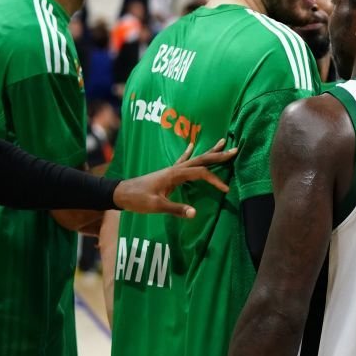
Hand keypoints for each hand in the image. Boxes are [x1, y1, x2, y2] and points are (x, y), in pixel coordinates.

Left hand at [112, 139, 236, 217]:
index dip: (215, 180)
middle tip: (235, 150)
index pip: (201, 174)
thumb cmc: (137, 199)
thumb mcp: (156, 206)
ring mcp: (172, 169)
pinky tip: (192, 144)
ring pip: (195, 158)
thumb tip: (195, 214)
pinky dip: (190, 152)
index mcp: (175, 174)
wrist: (120, 193)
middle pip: (201, 159)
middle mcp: (175, 168)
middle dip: (218, 155)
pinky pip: (183, 159)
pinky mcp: (168, 172)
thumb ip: (176, 209)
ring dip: (209, 151)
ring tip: (222, 142)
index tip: (226, 190)